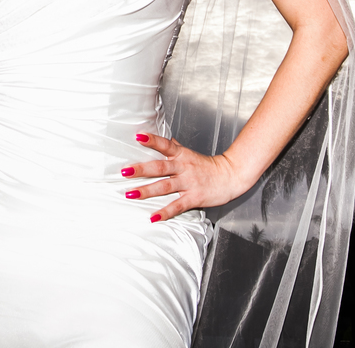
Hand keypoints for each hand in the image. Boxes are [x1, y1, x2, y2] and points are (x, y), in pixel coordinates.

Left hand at [122, 133, 252, 222]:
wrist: (231, 176)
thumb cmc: (209, 166)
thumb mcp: (191, 154)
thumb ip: (176, 148)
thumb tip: (165, 139)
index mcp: (182, 155)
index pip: (165, 145)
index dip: (152, 140)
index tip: (138, 136)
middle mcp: (183, 168)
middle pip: (160, 167)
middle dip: (141, 169)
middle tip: (124, 171)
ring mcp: (188, 183)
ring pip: (164, 187)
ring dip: (146, 191)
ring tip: (130, 194)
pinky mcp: (194, 198)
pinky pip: (177, 206)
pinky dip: (165, 212)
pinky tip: (153, 217)